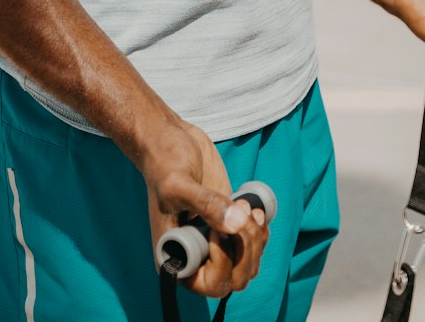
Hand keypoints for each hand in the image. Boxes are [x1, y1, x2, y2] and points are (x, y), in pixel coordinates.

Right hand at [141, 119, 269, 299]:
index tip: (218, 226)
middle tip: (241, 210)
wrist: (171, 140)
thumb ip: (207, 205)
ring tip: (245, 205)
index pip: (211, 284)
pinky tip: (254, 207)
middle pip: (236, 278)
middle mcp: (197, 257)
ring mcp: (215, 242)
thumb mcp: (179, 184)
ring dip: (255, 238)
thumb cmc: (164, 162)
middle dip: (246, 248)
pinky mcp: (229, 224)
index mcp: (176, 259)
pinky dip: (260, 228)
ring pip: (249, 262)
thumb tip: (237, 225)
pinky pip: (253, 242)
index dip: (224, 261)